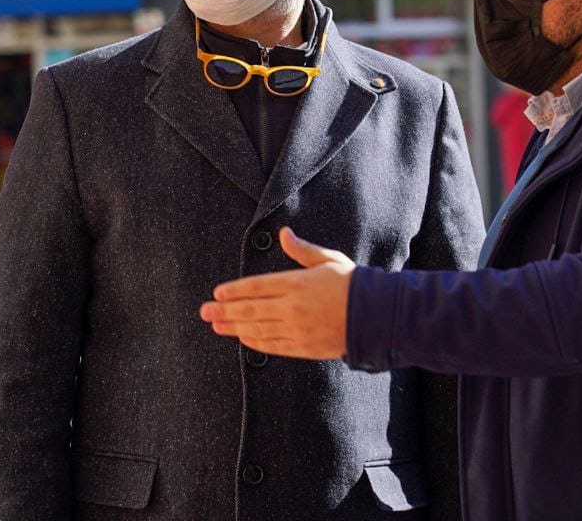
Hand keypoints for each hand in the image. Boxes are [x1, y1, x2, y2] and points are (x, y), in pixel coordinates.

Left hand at [200, 226, 354, 359]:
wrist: (376, 317)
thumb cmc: (353, 284)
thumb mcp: (328, 260)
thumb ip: (302, 250)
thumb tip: (284, 234)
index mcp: (297, 283)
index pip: (256, 286)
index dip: (234, 291)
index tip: (217, 293)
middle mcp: (292, 307)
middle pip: (250, 309)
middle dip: (224, 311)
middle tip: (204, 312)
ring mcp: (297, 329)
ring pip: (257, 329)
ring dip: (234, 328)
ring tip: (216, 325)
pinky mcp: (304, 347)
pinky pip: (273, 345)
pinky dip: (255, 343)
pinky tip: (243, 339)